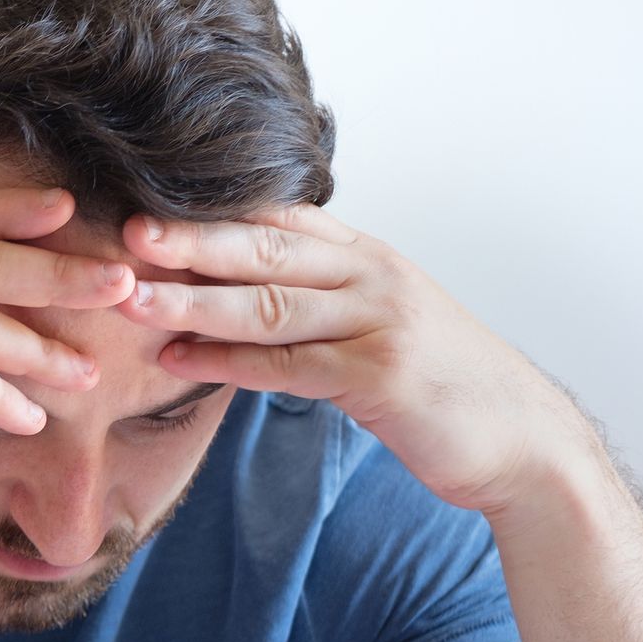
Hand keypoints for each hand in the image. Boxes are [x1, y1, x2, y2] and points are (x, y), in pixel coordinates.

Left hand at [113, 204, 582, 514]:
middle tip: (125, 234)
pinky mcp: (380, 376)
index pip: (277, 220)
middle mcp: (370, 276)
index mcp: (363, 256)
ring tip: (130, 299)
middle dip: (191, 241)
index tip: (143, 205)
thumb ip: (309, 301)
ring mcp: (378, 322)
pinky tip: (176, 360)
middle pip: (265, 250)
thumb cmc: (432, 382)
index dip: (209, 212)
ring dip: (193, 301)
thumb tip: (221, 296)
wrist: (517, 436)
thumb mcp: (371, 323)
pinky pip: (289, 366)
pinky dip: (227, 363)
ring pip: (270, 304)